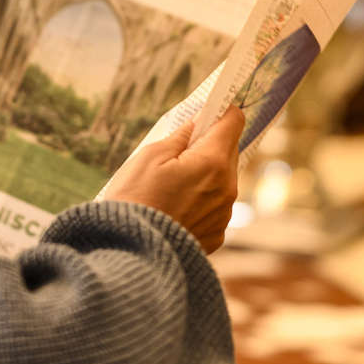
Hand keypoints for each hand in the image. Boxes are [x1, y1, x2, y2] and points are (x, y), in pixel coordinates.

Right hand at [101, 107, 243, 253]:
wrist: (130, 252)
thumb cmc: (136, 199)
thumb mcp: (152, 155)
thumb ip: (182, 135)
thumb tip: (198, 122)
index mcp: (214, 162)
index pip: (234, 121)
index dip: (221, 110)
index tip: (207, 110)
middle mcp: (228, 188)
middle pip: (228, 150)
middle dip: (209, 144)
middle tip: (180, 147)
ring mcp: (224, 214)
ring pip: (222, 179)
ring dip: (205, 174)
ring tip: (172, 183)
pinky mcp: (216, 235)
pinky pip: (215, 206)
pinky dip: (201, 200)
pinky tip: (175, 206)